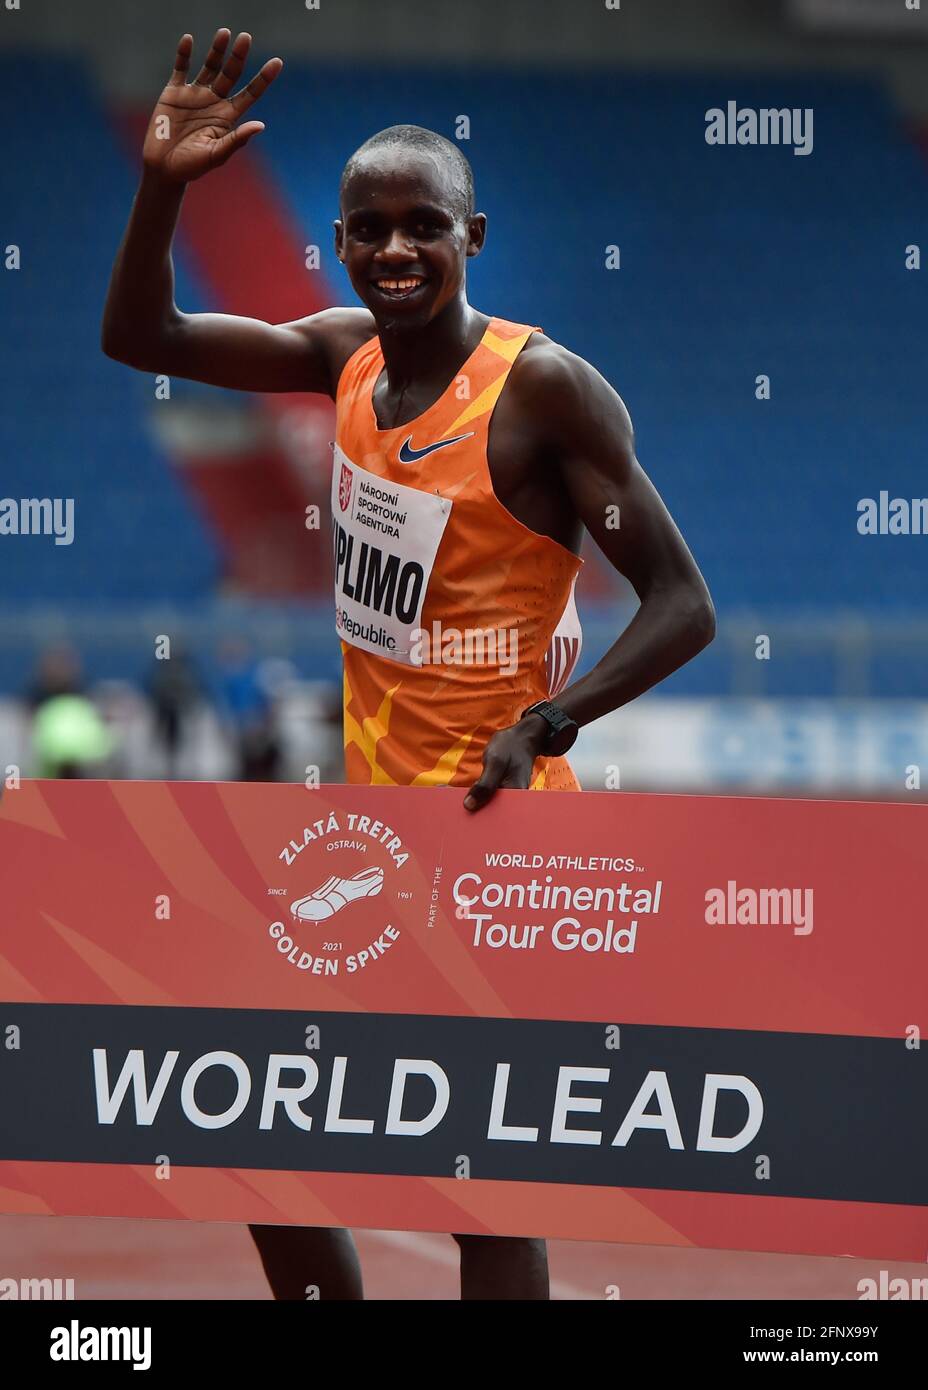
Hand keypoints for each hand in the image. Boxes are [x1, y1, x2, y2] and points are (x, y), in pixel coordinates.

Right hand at [143, 29, 281, 183]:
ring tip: (225, 33)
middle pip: (231, 74)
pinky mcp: (173, 92)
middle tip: (246, 38)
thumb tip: (260, 125)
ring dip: (217, 50)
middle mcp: (214, 101)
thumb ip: (236, 140)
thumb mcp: (216, 155)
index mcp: (227, 116)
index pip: (250, 93)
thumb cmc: (192, 166)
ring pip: (209, 66)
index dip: (264, 78)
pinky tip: (189, 40)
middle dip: (238, 56)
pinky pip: (180, 68)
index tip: (278, 62)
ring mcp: (194, 95)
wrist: (163, 168)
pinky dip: (184, 54)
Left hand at [463, 715, 548, 812]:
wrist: (520, 738)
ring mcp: (507, 796)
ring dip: (476, 807)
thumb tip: (469, 806)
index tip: (463, 823)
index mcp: (517, 795)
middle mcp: (514, 800)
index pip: (498, 817)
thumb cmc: (510, 747)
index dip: (481, 821)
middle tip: (456, 815)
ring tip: (457, 809)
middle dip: (476, 815)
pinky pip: (488, 800)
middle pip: (493, 815)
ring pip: (489, 808)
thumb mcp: (495, 762)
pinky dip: (478, 799)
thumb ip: (484, 784)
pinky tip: (464, 798)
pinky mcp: (501, 792)